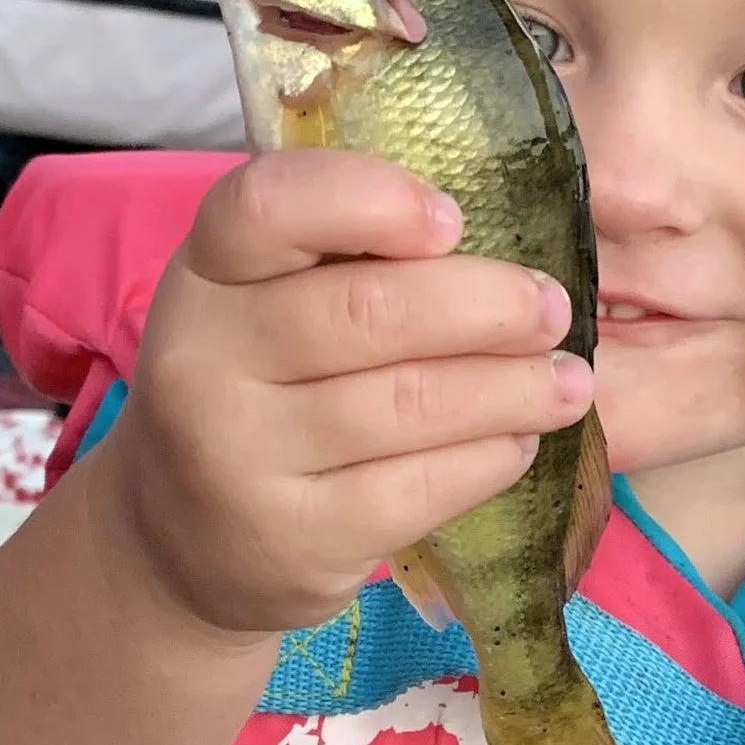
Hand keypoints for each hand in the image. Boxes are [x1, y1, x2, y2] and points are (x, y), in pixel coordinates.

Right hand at [93, 150, 590, 641]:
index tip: (451, 220)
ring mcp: (242, 459)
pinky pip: (422, 488)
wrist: (176, 544)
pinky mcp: (295, 541)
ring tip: (568, 382)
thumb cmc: (255, 394)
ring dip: (514, 388)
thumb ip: (342, 258)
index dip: (371, 200)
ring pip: (411, 404)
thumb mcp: (260, 307)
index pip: (267, 206)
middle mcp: (204, 363)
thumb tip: (503, 240)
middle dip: (490, 306)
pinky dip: (490, 458)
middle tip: (552, 310)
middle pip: (370, 311)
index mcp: (204, 275)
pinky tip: (519, 443)